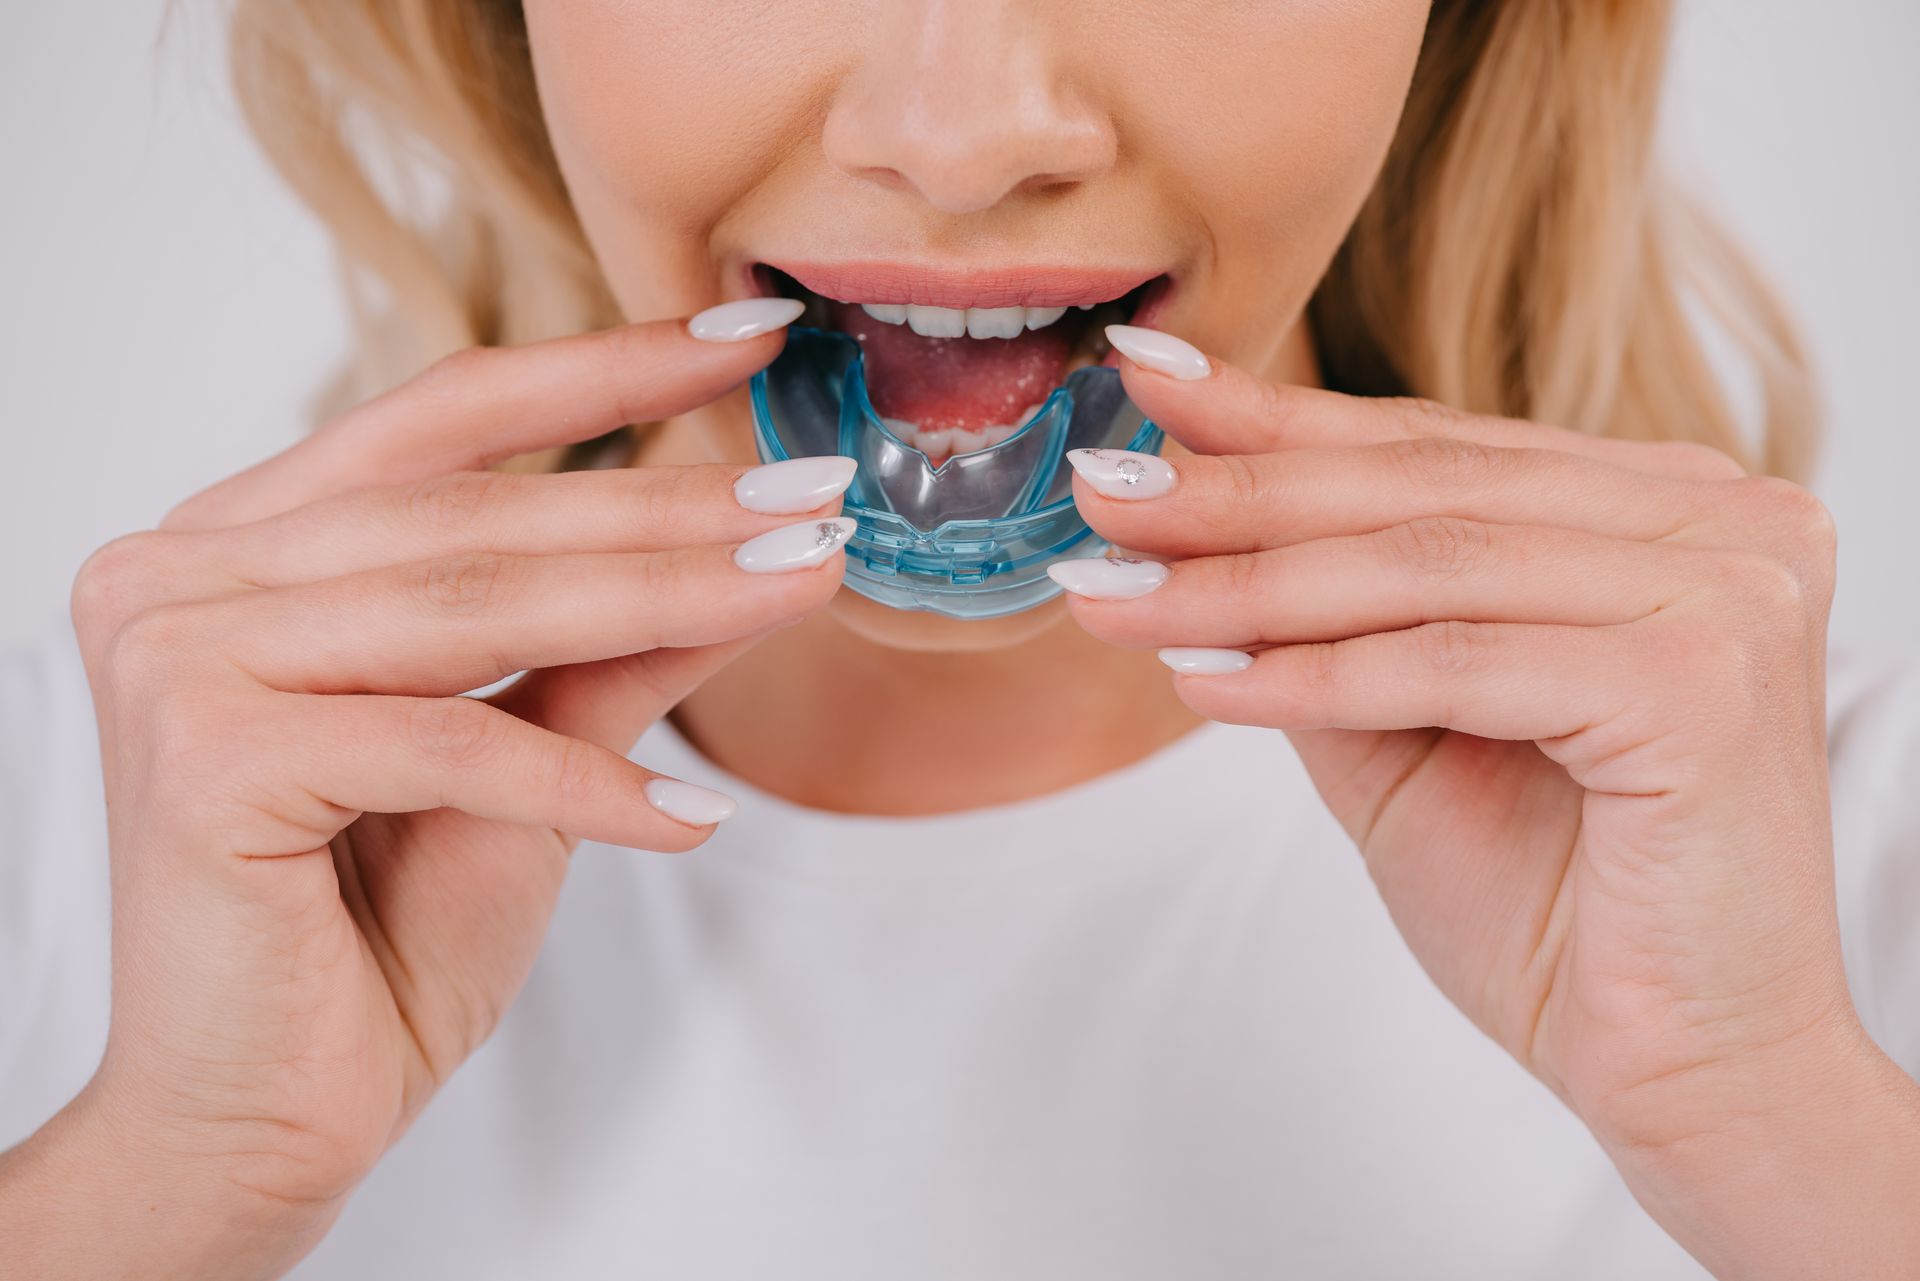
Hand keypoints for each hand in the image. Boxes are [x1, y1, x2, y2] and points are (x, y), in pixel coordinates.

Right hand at [1, 310, 852, 1278]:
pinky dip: (582, 785)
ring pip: (473, 608)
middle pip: (474, 516)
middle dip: (668, 505)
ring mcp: (178, 654)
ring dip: (664, 598)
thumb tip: (760, 543)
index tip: (748, 339)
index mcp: (243, 542)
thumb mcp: (530, 762)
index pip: (445, 422)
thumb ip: (617, 646)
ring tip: (803, 581)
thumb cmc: (377, 935)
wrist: (264, 1115)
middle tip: (818, 491)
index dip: (602, 373)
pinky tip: (693, 819)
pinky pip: (450, 742)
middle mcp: (183, 573)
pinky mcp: (206, 755)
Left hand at [1058, 338, 1919, 1277]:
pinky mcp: (1705, 680)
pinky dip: (1315, 673)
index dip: (1279, 418)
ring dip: (1243, 583)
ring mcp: (1726, 591)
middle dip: (1236, 492)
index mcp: (1662, 511)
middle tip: (1098, 494)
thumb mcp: (1404, 733)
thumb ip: (1327, 621)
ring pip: (1425, 564)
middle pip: (1422, 490)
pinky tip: (1202, 680)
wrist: (1682, 1071)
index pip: (1435, 448)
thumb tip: (1181, 523)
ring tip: (1113, 592)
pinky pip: (1452, 657)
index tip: (1144, 384)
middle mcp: (1719, 524)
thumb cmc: (1555, 908)